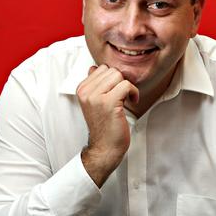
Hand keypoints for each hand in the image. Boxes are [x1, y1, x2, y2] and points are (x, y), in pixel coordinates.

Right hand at [76, 65, 138, 185]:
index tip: (116, 91)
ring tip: (126, 99)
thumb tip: (95, 67)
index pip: (101, 68)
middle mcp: (86, 92)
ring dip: (127, 86)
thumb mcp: (93, 102)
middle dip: (120, 81)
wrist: (104, 148)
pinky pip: (126, 85)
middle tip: (122, 96)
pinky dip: (133, 92)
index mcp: (81, 89)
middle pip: (110, 70)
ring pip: (118, 75)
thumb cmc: (103, 126)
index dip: (112, 78)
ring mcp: (96, 97)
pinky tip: (132, 101)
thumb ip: (94, 85)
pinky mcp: (109, 103)